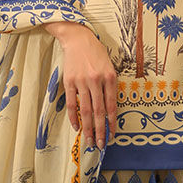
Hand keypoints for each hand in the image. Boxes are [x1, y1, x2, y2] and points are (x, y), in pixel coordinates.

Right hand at [45, 22, 116, 148]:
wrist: (78, 38)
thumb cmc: (96, 53)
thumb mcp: (110, 67)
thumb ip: (110, 86)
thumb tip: (110, 110)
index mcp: (109, 77)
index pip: (112, 106)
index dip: (112, 122)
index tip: (113, 135)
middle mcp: (96, 80)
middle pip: (99, 111)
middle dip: (100, 130)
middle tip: (101, 144)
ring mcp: (81, 82)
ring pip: (85, 110)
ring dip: (88, 128)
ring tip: (89, 140)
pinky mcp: (69, 81)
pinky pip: (71, 103)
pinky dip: (73, 117)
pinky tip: (76, 127)